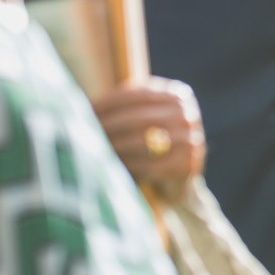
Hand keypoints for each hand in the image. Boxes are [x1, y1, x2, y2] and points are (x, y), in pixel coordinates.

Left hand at [96, 77, 205, 200]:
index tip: (85, 109)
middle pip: (138, 118)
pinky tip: (111, 167)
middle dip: (108, 125)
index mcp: (178, 95)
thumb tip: (82, 106)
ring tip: (92, 150)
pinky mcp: (188, 165)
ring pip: (143, 141)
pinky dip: (129, 166)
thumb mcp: (144, 118)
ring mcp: (191, 140)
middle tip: (84, 132)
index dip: (109, 102)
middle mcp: (188, 115)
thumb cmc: (152, 142)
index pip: (138, 94)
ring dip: (114, 146)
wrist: (178, 179)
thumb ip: (125, 107)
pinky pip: (151, 165)